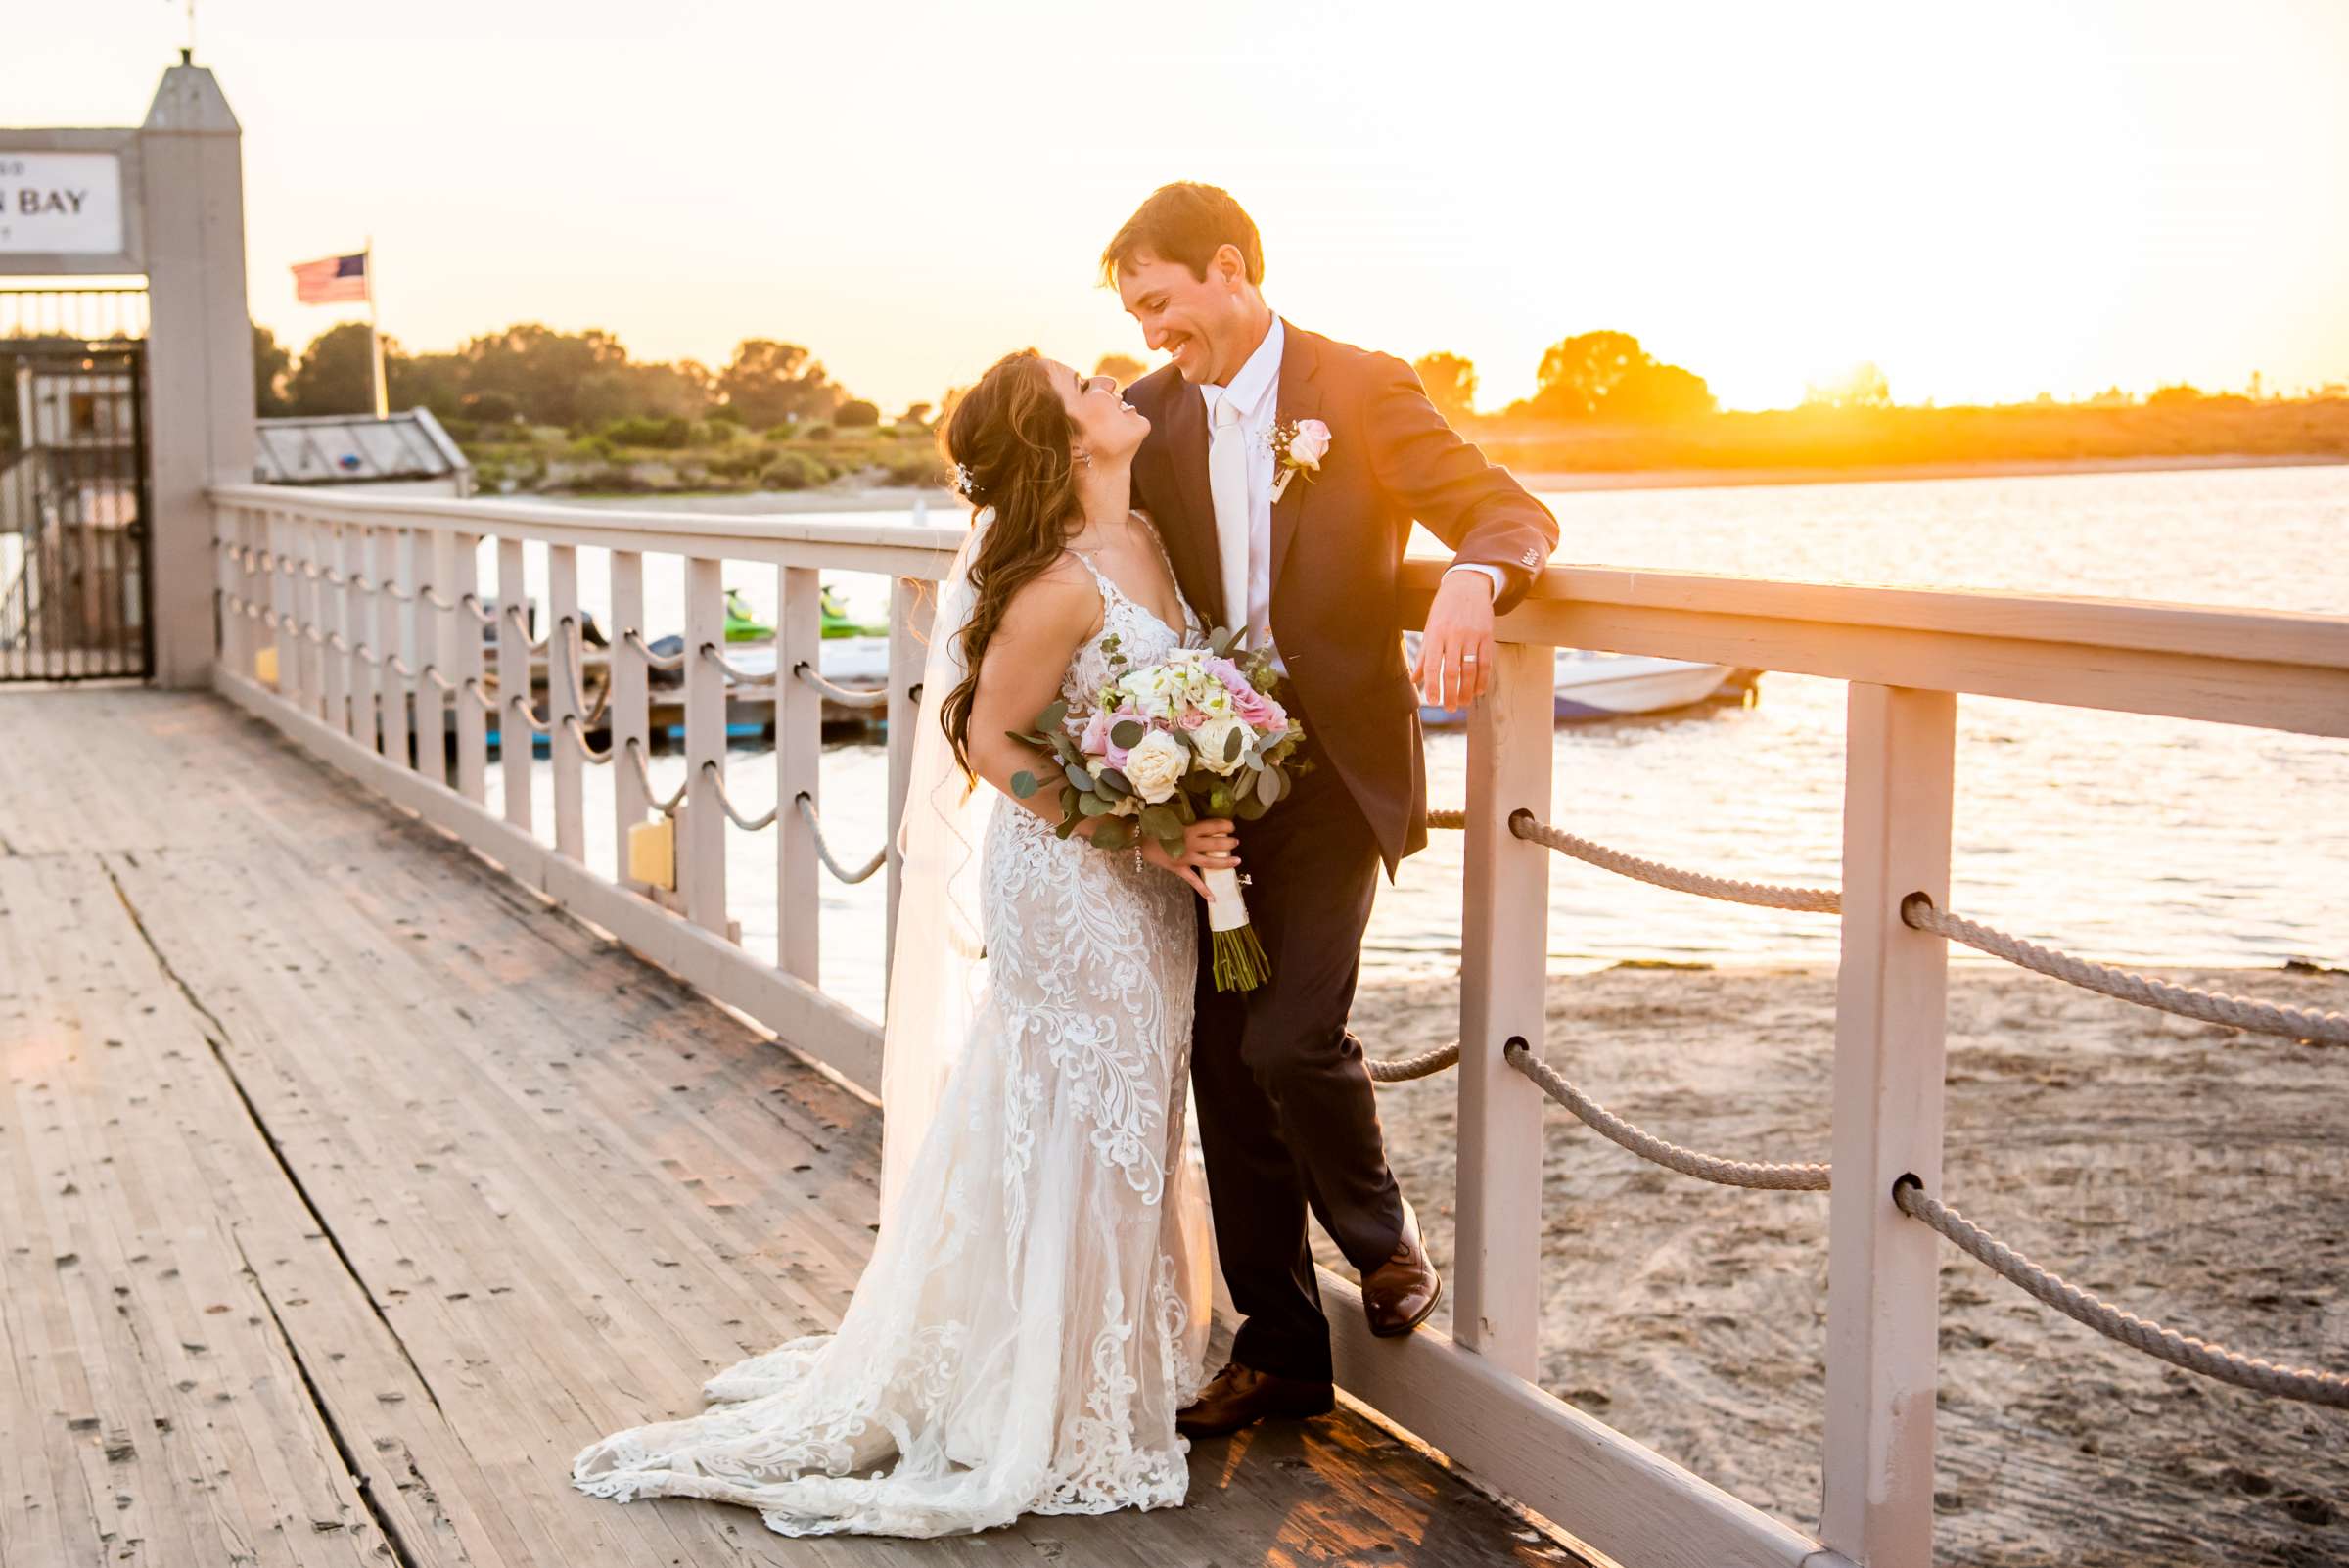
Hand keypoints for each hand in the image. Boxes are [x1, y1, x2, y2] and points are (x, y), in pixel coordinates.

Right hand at [1140, 817, 1238, 900]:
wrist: (1136, 841)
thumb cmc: (1152, 826)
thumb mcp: (1170, 818)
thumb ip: (1185, 819)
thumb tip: (1198, 818)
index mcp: (1189, 829)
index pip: (1212, 826)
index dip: (1225, 825)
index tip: (1232, 825)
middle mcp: (1190, 844)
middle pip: (1215, 844)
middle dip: (1228, 843)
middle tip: (1236, 842)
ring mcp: (1186, 858)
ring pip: (1210, 862)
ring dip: (1225, 862)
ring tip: (1238, 861)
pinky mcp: (1179, 869)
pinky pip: (1193, 881)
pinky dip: (1204, 890)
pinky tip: (1214, 898)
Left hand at [1414, 570, 1496, 707]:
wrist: (1467, 585)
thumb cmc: (1444, 609)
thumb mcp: (1430, 628)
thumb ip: (1424, 655)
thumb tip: (1414, 679)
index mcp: (1436, 634)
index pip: (1433, 665)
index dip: (1432, 685)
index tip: (1431, 702)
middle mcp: (1454, 635)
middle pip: (1453, 671)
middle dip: (1451, 693)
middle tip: (1451, 709)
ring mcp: (1472, 635)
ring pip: (1470, 669)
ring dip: (1468, 690)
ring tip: (1464, 703)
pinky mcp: (1486, 635)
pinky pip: (1485, 662)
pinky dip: (1483, 679)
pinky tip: (1479, 690)